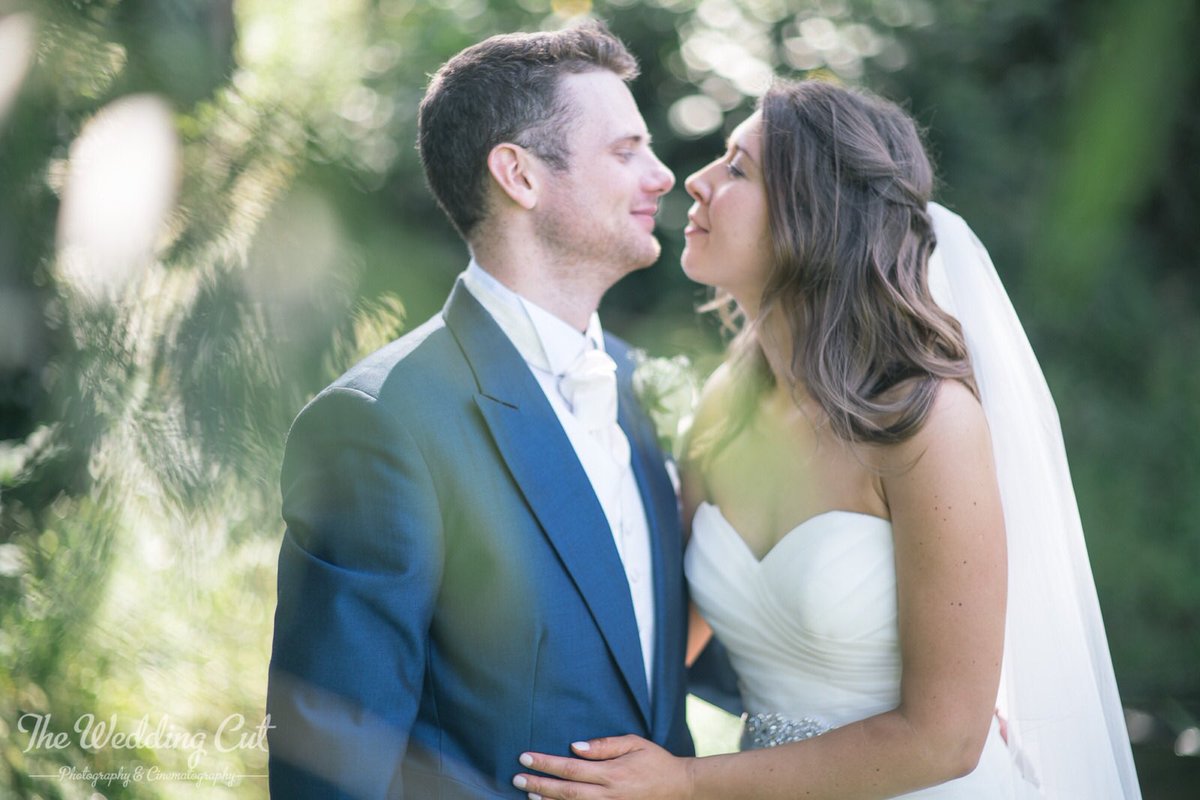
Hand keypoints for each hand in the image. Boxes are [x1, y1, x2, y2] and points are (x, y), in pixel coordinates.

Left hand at [513, 735, 692, 799]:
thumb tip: (575, 746)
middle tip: (516, 778)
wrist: (681, 788)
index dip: (546, 764)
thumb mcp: (634, 743)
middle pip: (566, 791)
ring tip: (528, 794)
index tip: (526, 758)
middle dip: (538, 785)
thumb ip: (605, 745)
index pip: (571, 768)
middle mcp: (609, 795)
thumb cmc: (656, 762)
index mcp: (612, 773)